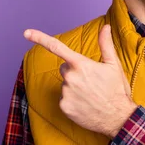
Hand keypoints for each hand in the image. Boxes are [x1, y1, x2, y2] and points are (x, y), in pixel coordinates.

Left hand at [23, 24, 137, 137]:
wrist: (118, 118)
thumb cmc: (116, 90)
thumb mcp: (113, 65)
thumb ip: (105, 44)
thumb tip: (105, 27)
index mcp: (81, 64)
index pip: (56, 47)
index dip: (39, 38)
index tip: (26, 33)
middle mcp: (70, 77)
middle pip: (64, 68)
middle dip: (74, 71)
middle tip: (91, 81)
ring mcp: (65, 93)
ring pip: (65, 84)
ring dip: (74, 86)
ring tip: (90, 94)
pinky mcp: (64, 106)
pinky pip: (64, 98)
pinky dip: (72, 100)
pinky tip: (85, 104)